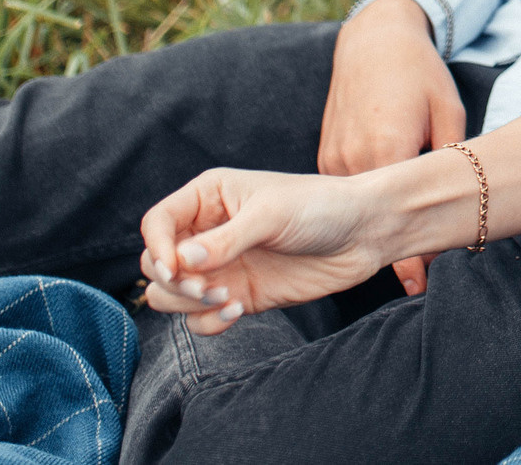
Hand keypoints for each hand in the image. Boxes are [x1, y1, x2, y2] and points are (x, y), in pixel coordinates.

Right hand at [139, 167, 394, 335]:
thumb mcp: (272, 214)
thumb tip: (181, 260)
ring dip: (188, 304)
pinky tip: (236, 310)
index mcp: (209, 197)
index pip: (156, 223)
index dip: (157, 247)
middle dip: (173, 281)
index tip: (177, 268)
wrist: (364, 234)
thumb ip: (225, 239)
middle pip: (156, 264)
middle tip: (206, 287)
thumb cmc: (321, 206)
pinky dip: (209, 322)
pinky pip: (201, 320)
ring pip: (171, 296)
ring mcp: (222, 266)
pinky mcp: (238, 295)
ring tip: (224, 297)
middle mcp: (209, 232)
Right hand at [320, 0, 466, 293]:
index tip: (419, 285)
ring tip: (402, 245)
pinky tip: (380, 214)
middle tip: (421, 270)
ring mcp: (332, 160)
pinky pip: (344, 195)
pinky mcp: (324, 157)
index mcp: (386, 149)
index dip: (409, 254)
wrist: (373, 40)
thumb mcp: (448, 111)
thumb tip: (459, 206)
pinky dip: (360, 206)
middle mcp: (352, 160)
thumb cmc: (418, 73)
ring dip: (377, 225)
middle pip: (374, 219)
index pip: (397, 218)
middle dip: (396, 243)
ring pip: (355, 211)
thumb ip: (450, 159)